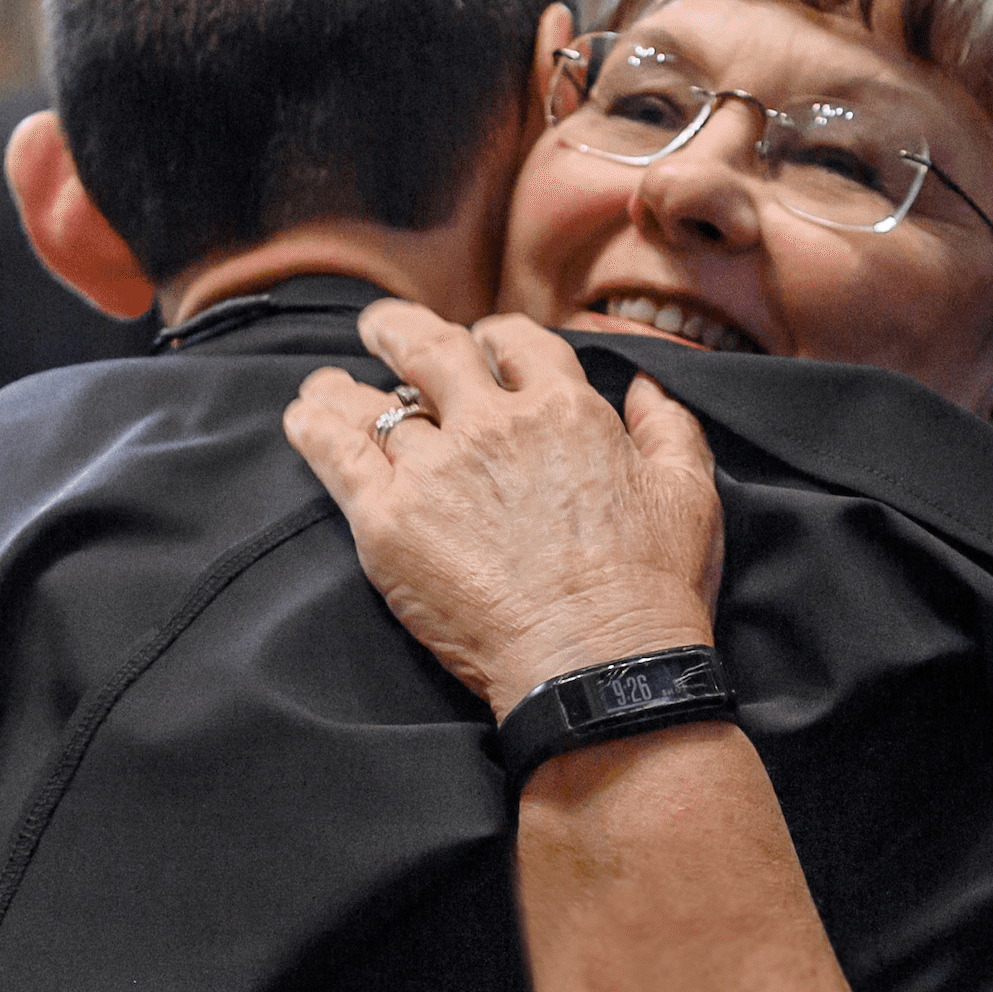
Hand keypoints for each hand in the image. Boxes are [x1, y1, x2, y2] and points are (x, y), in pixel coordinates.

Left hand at [283, 302, 720, 719]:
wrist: (597, 662)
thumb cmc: (651, 587)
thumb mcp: (689, 491)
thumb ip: (667, 427)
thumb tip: (644, 388)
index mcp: (564, 408)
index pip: (515, 344)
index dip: (494, 339)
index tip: (481, 346)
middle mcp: (492, 425)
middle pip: (430, 350)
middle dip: (401, 332)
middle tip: (383, 329)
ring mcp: (435, 470)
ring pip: (375, 405)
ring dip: (349, 387)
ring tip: (328, 383)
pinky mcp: (388, 522)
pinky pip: (336, 456)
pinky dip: (314, 428)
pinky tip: (303, 415)